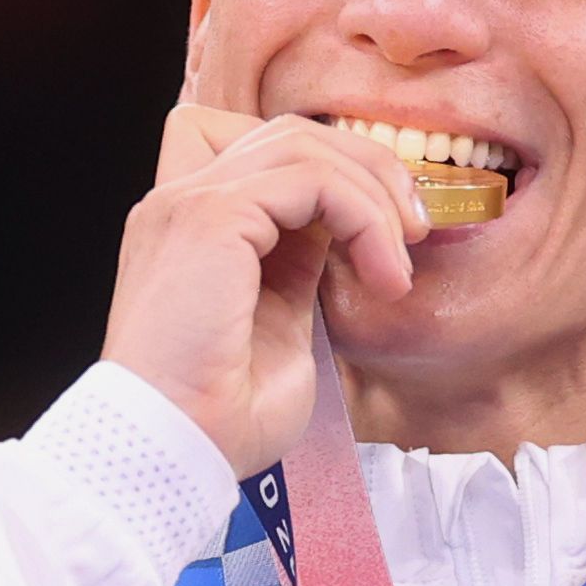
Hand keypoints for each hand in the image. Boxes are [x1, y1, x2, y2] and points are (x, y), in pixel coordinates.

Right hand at [103, 71, 427, 477]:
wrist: (173, 452)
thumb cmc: (220, 418)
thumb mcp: (279, 326)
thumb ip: (298, 268)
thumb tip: (341, 233)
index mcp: (189, 227)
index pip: (258, 148)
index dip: (327, 170)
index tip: (379, 231)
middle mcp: (179, 202)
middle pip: (288, 133)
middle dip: (367, 171)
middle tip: (412, 234)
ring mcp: (188, 202)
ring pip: (303, 145)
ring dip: (373, 195)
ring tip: (399, 264)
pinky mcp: (211, 217)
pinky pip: (312, 179)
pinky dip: (364, 217)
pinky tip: (384, 273)